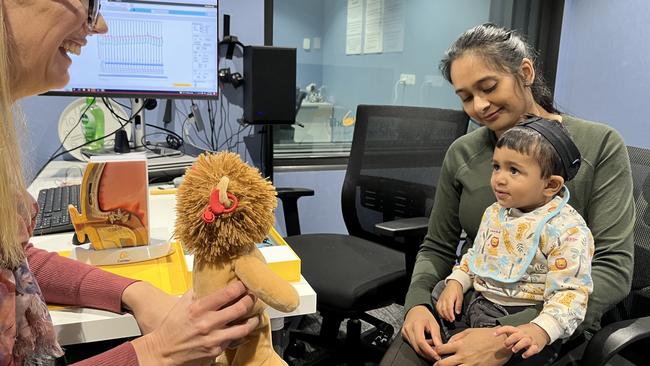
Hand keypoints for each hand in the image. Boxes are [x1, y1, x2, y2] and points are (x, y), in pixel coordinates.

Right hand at [131, 281, 259, 364]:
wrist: (163, 351)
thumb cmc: (172, 326)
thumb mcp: (182, 304)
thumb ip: (198, 292)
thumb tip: (210, 279)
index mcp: (199, 308)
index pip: (228, 293)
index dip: (241, 286)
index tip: (245, 283)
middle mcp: (208, 323)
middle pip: (241, 307)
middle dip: (251, 299)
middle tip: (253, 296)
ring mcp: (214, 338)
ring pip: (244, 327)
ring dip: (253, 319)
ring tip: (256, 315)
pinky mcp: (216, 351)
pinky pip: (235, 340)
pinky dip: (241, 334)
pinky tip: (244, 329)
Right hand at [401, 305, 442, 361]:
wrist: (415, 311)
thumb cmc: (425, 316)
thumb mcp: (434, 324)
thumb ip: (436, 336)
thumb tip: (440, 348)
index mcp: (416, 324)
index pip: (421, 341)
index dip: (429, 351)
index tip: (436, 356)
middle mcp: (408, 329)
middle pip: (417, 347)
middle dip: (427, 354)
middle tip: (436, 356)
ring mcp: (404, 333)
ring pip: (415, 348)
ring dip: (424, 351)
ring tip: (432, 346)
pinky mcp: (404, 336)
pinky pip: (412, 346)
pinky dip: (420, 348)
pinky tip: (426, 344)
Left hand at [434, 327, 512, 365]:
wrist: (503, 343)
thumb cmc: (487, 335)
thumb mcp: (470, 331)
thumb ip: (457, 337)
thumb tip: (448, 342)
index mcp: (460, 345)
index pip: (441, 349)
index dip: (436, 351)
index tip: (435, 352)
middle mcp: (463, 356)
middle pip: (443, 364)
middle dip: (437, 365)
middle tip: (436, 365)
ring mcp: (470, 365)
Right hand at [435, 280, 462, 321]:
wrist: (453, 284)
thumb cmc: (457, 290)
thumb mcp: (460, 297)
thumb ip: (458, 305)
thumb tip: (457, 312)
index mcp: (449, 299)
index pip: (448, 309)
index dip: (450, 315)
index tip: (453, 319)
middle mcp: (444, 299)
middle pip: (443, 310)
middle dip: (447, 317)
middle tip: (451, 320)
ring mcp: (441, 299)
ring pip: (439, 309)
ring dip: (443, 315)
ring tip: (447, 318)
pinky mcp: (439, 299)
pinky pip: (437, 307)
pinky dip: (439, 311)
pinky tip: (442, 314)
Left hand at [494, 323, 549, 358]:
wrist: (541, 330)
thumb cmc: (526, 332)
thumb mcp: (518, 330)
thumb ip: (510, 334)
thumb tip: (498, 337)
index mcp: (518, 330)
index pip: (508, 328)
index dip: (501, 330)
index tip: (494, 334)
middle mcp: (524, 334)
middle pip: (516, 335)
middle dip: (510, 340)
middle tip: (506, 345)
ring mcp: (530, 340)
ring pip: (525, 341)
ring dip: (518, 346)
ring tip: (514, 350)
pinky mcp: (536, 346)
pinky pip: (533, 349)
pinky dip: (528, 353)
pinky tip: (524, 355)